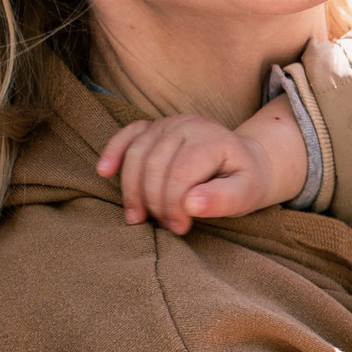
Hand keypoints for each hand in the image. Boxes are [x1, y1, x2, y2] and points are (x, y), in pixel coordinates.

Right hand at [96, 98, 309, 232]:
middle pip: (154, 165)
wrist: (243, 162)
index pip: (181, 173)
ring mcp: (167, 123)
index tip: (181, 228)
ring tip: (137, 218)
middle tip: (164, 227)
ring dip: (132, 190)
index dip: (174, 205)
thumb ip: (224, 199)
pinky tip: (104, 172)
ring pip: (136, 154)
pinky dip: (113, 152)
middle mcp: (187, 124)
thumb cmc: (243, 181)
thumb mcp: (246, 194)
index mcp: (211, 139)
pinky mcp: (152, 127)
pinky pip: (126, 136)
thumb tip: (192, 204)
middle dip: (155, 202)